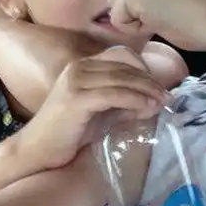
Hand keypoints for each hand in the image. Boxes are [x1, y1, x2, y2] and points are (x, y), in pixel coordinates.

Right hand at [14, 46, 169, 169]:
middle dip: (150, 81)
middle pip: (126, 66)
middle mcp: (79, 67)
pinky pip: (115, 94)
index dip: (144, 68)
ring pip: (123, 78)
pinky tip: (147, 108)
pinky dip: (135, 100)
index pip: (122, 55)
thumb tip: (156, 100)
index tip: (159, 86)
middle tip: (167, 97)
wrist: (39, 151)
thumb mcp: (106, 112)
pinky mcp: (77, 99)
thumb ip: (128, 102)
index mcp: (84, 65)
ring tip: (161, 103)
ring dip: (146, 91)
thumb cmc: (71, 132)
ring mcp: (76, 81)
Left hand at [109, 0, 205, 50]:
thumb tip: (135, 8)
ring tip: (164, 17)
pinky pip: (119, 21)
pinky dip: (136, 29)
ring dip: (136, 20)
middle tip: (168, 15)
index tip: (173, 8)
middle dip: (136, 11)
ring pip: (117, 7)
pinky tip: (159, 22)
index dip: (147, 5)